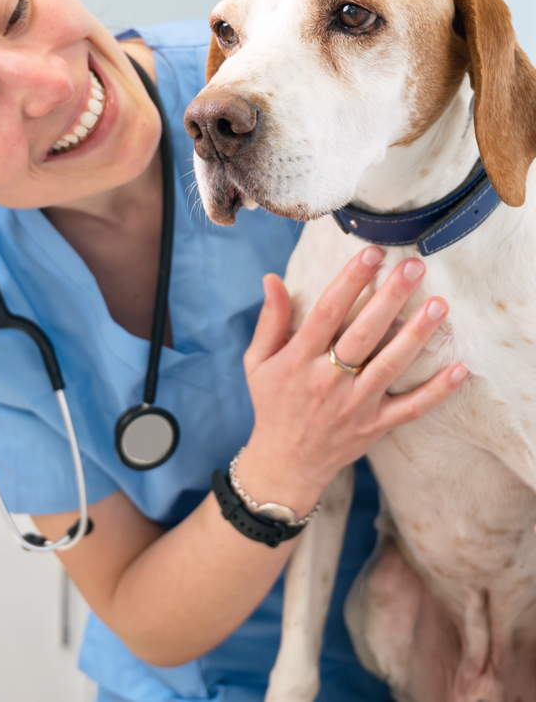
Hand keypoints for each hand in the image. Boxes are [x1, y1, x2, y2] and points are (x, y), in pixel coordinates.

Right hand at [237, 246, 467, 514]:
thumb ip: (270, 320)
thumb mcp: (258, 361)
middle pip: (364, 333)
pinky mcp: (375, 426)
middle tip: (413, 266)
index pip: (327, 312)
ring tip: (439, 304)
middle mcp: (327, 380)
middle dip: (390, 297)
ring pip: (390, 365)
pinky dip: (436, 392)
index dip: (350, 280)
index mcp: (298, 360)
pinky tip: (458, 369)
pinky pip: (410, 408)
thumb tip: (272, 279)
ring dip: (416, 335)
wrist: (285, 463)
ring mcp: (354, 405)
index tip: (371, 253)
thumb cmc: (271, 404)